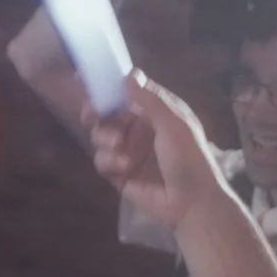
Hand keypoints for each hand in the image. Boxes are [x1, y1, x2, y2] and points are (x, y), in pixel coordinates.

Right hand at [88, 74, 231, 229]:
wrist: (191, 202)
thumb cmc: (189, 159)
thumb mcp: (174, 124)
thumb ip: (150, 100)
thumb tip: (129, 74)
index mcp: (156, 112)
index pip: (127, 92)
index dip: (108, 85)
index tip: (86, 80)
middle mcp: (140, 128)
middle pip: (107, 113)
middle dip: (97, 113)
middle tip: (91, 115)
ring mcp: (128, 150)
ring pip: (100, 135)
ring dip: (104, 137)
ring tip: (117, 145)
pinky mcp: (118, 173)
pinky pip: (101, 160)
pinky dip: (108, 160)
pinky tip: (123, 166)